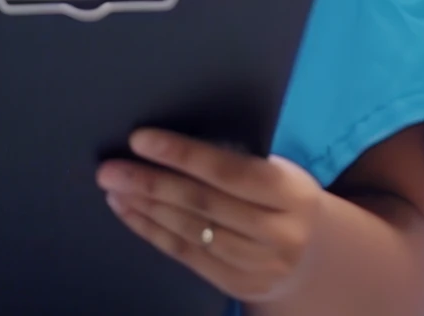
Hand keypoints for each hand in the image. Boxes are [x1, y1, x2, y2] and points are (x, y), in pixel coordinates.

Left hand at [97, 129, 325, 305]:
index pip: (229, 170)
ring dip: (145, 208)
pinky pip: (186, 255)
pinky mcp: (239, 285)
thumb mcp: (276, 172)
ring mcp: (260, 265)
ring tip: (112, 188)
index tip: (139, 139)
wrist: (314, 255)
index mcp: (291, 192)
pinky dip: (151, 231)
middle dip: (150, 183)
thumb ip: (236, 159)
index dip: (181, 154)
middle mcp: (280, 232)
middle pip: (203, 203)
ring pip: (191, 231)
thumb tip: (168, 140)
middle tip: (110, 169)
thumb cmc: (280, 197)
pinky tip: (127, 212)